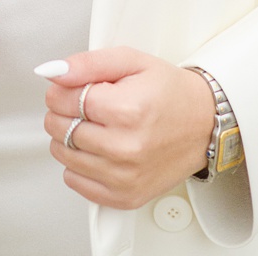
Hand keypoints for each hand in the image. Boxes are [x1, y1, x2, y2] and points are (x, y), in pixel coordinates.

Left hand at [40, 49, 215, 208]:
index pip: (62, 99)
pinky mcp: (126, 196)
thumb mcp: (130, 61)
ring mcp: (126, 176)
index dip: (61, 89)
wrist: (204, 124)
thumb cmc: (170, 93)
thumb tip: (52, 71)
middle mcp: (126, 148)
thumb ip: (86, 63)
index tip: (73, 88)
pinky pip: (76, 182)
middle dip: (63, 112)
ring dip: (68, 138)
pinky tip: (97, 150)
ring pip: (63, 155)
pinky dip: (78, 165)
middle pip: (59, 128)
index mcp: (127, 110)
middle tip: (84, 106)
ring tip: (93, 127)